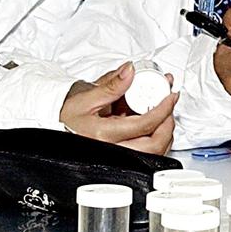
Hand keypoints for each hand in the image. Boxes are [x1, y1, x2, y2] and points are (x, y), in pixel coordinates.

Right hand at [60, 62, 176, 153]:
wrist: (58, 127)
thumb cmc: (67, 116)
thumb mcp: (87, 97)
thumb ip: (112, 84)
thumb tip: (130, 71)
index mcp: (103, 135)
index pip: (144, 124)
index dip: (163, 109)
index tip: (171, 96)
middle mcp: (112, 150)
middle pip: (154, 145)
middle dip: (168, 124)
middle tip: (170, 106)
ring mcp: (118, 158)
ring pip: (153, 153)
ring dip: (165, 133)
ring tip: (165, 114)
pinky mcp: (122, 160)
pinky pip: (147, 155)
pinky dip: (156, 139)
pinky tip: (155, 125)